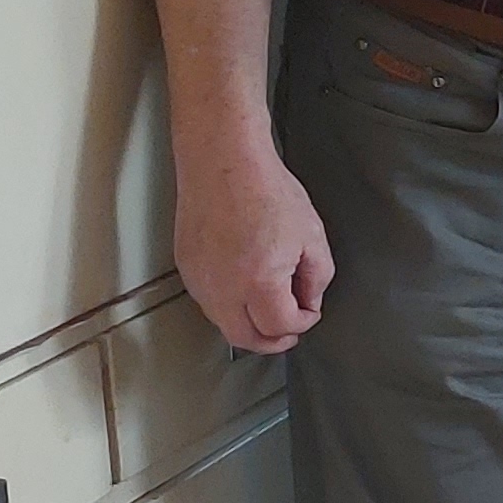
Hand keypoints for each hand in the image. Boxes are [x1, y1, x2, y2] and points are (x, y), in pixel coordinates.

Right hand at [176, 132, 335, 352]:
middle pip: (245, 338)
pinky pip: (208, 302)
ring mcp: (199, 280)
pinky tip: (246, 289)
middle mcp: (222, 288)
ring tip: (271, 307)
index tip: (309, 312)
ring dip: (250, 325)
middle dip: (272, 340)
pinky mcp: (185, 269)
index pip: (279, 326)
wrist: (223, 162)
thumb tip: (308, 300)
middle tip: (289, 329)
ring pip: (224, 324)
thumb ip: (317, 277)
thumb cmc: (265, 189)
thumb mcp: (311, 235)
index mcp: (258, 280)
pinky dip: (230, 306)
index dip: (301, 324)